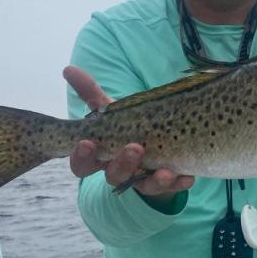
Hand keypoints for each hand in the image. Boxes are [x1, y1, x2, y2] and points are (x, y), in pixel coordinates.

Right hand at [63, 66, 194, 204]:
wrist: (151, 149)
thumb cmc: (125, 128)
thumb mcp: (109, 112)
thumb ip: (89, 92)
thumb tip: (68, 69)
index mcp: (101, 156)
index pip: (82, 163)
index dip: (82, 156)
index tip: (87, 142)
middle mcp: (119, 171)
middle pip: (113, 176)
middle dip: (122, 164)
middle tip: (135, 147)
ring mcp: (142, 179)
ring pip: (144, 186)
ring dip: (154, 180)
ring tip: (165, 170)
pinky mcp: (163, 183)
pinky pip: (171, 188)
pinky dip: (178, 182)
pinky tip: (188, 176)